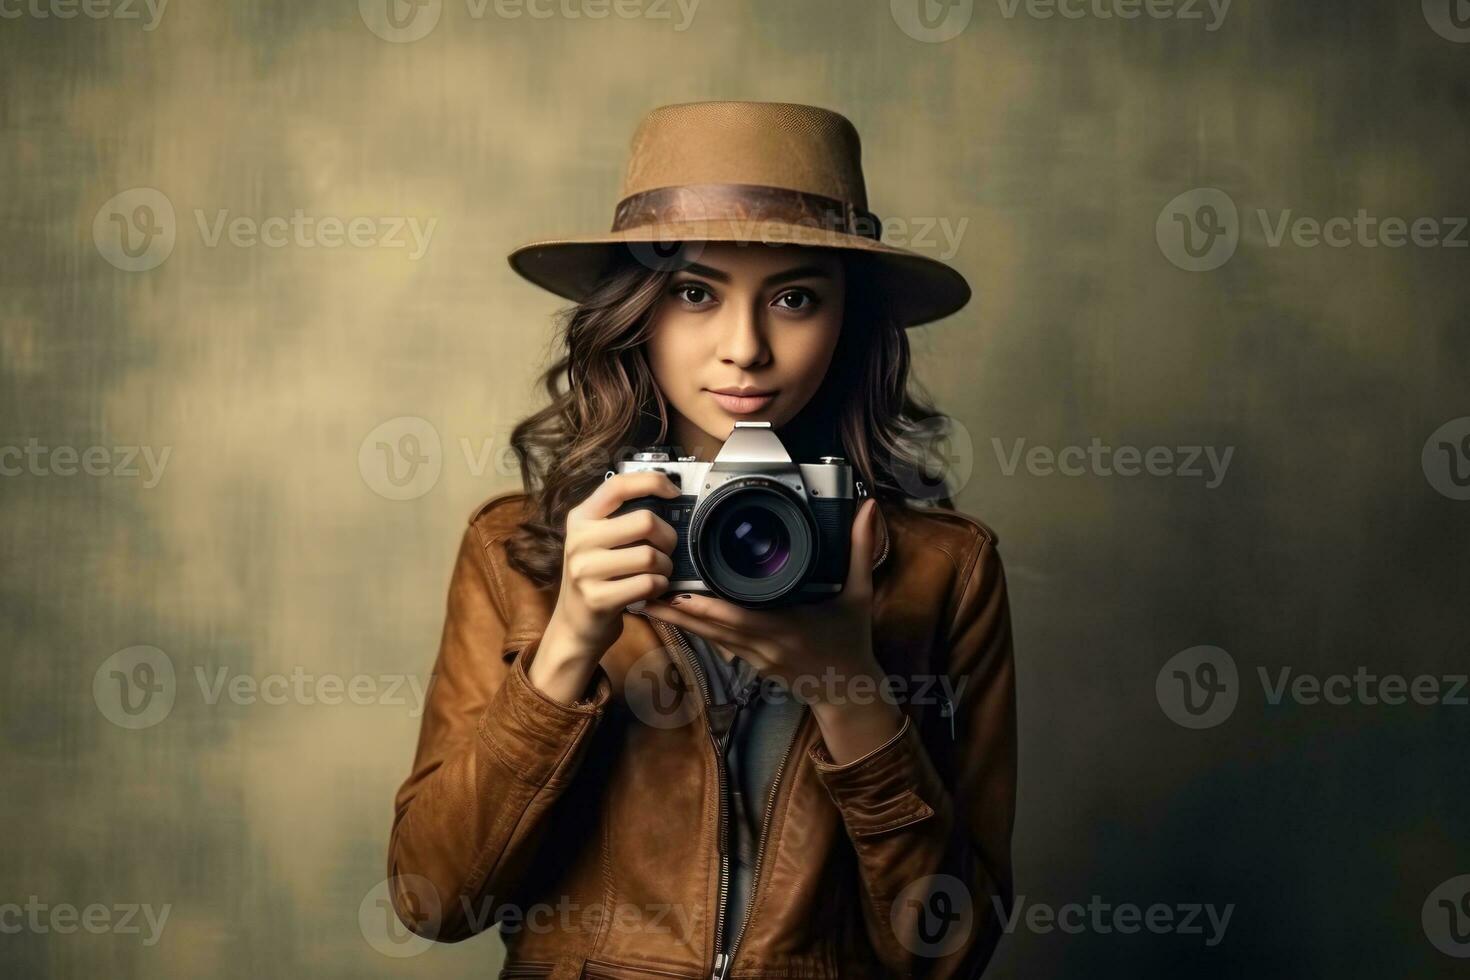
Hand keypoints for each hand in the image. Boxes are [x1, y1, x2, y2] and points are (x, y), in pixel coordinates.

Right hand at [545, 470, 681, 659]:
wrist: (574, 625)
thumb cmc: (597, 577)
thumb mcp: (597, 541)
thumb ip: (621, 518)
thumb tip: (668, 495)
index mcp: (580, 518)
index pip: (617, 485)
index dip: (652, 481)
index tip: (674, 492)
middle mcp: (578, 540)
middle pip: (645, 521)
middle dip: (668, 537)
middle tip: (667, 550)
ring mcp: (585, 570)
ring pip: (650, 555)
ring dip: (666, 566)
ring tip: (659, 573)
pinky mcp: (598, 598)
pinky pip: (649, 583)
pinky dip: (660, 586)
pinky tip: (652, 589)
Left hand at [642, 497, 884, 704]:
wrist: (848, 692)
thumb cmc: (851, 643)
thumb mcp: (859, 595)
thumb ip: (860, 550)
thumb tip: (868, 509)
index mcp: (783, 627)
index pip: (735, 616)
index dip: (702, 605)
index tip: (678, 585)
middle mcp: (761, 645)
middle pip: (708, 627)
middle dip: (675, 609)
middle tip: (646, 586)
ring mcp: (752, 657)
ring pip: (706, 638)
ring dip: (678, 619)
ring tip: (649, 597)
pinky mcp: (749, 663)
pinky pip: (716, 643)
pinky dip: (696, 628)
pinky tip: (676, 614)